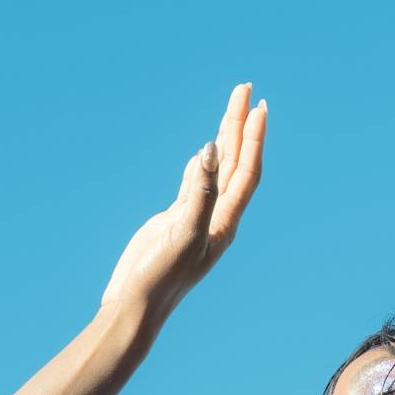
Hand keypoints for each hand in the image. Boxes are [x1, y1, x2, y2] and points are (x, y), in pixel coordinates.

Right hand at [101, 80, 266, 329]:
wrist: (136, 305)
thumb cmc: (161, 276)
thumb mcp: (183, 231)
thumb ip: (200, 190)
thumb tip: (210, 149)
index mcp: (225, 222)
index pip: (246, 171)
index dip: (253, 138)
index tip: (259, 105)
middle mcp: (216, 218)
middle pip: (235, 163)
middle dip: (240, 126)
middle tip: (246, 89)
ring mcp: (196, 219)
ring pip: (216, 170)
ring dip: (225, 139)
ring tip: (234, 110)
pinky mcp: (175, 221)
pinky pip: (196, 185)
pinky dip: (202, 164)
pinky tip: (204, 151)